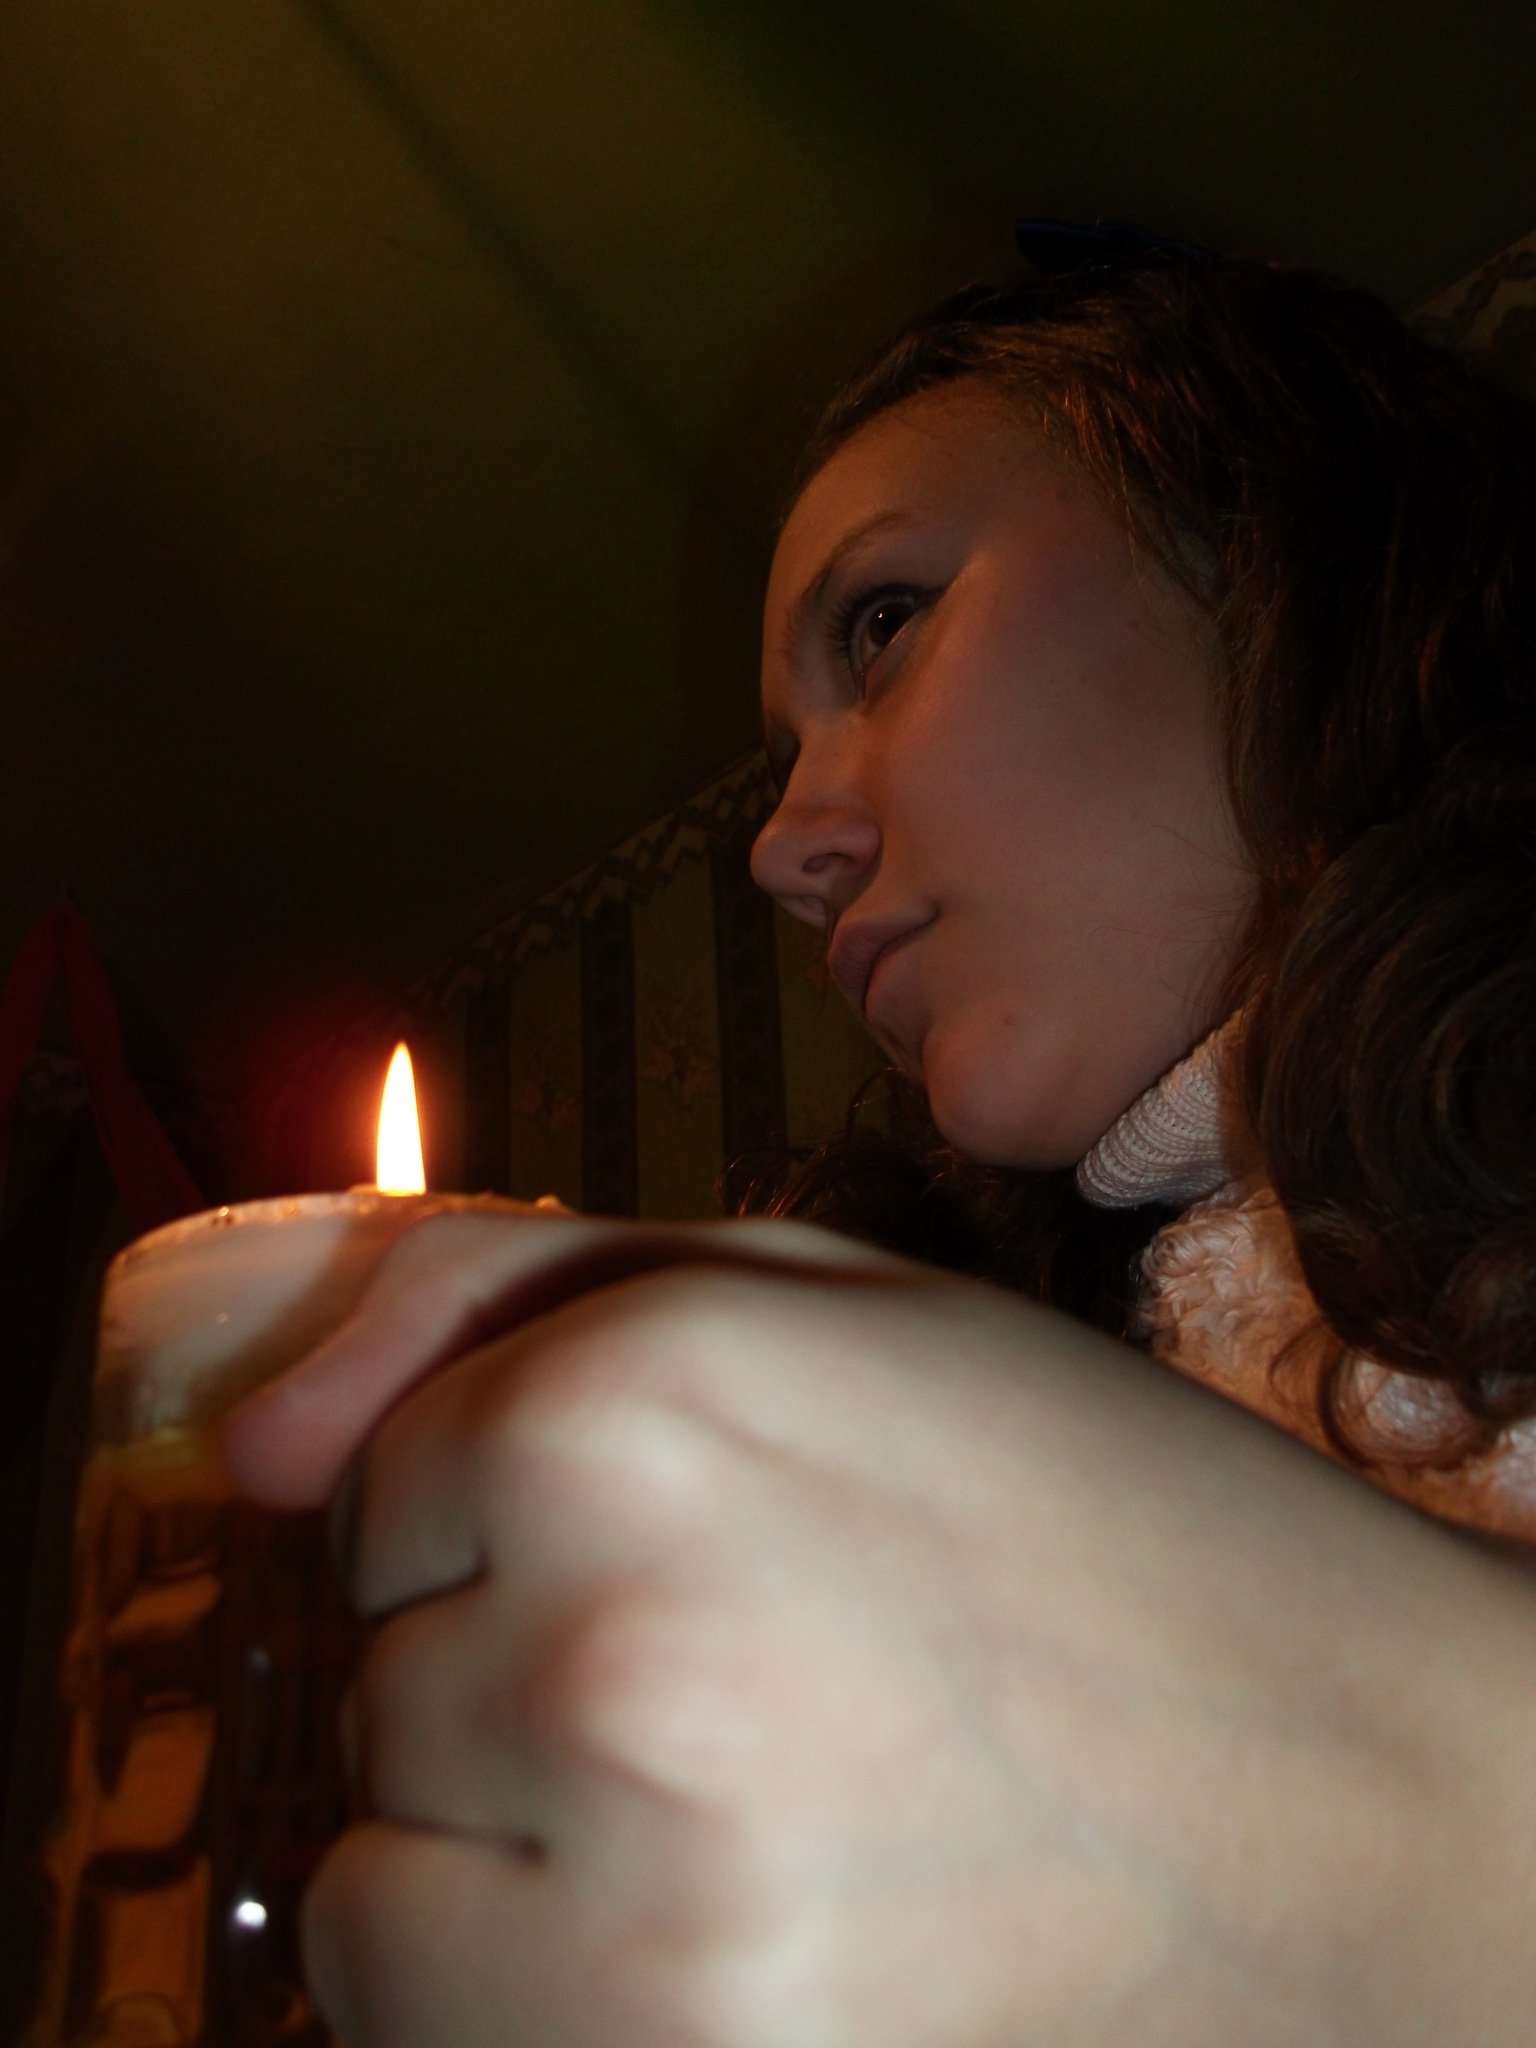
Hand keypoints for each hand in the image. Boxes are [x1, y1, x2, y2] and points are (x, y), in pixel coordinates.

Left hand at [225, 1212, 1535, 2047]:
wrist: (1357, 1803)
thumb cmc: (1088, 1532)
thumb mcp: (826, 1311)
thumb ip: (501, 1299)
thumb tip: (245, 1436)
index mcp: (639, 1392)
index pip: (384, 1480)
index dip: (526, 1512)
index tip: (693, 1541)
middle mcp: (607, 1632)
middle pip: (383, 1678)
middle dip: (523, 1673)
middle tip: (764, 1685)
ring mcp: (634, 1890)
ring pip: (371, 1876)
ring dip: (506, 1854)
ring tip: (743, 1828)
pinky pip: (412, 2020)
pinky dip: (513, 1995)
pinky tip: (717, 1940)